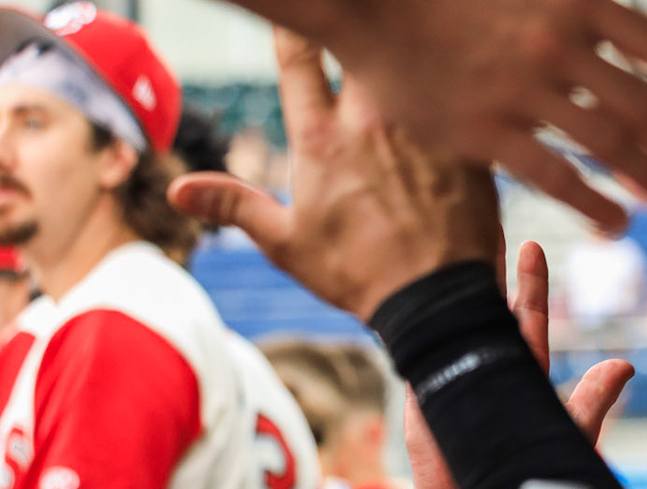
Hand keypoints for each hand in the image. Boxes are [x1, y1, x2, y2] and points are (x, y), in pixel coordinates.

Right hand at [169, 29, 500, 320]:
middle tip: (354, 28)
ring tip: (408, 44)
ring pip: (412, 63)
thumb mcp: (287, 245)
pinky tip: (464, 80)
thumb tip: (178, 189)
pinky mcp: (468, 143)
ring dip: (405, 57)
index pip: (295, 53)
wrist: (437, 303)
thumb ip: (234, 205)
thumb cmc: (361, 275)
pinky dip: (459, 87)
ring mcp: (423, 128)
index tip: (292, 19)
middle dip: (351, 33)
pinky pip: (465, 98)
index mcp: (320, 137)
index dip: (291, 26)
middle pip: (355, 45)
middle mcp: (369, 120)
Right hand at [290, 0, 646, 226]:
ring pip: (612, 147)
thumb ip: (580, 6)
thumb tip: (623, 29)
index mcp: (575, 0)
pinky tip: (618, 221)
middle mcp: (557, 45)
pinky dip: (600, 206)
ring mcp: (523, 92)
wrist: (368, 5)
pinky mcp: (488, 134)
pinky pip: (561, 180)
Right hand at [406, 240, 632, 488]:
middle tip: (481, 211)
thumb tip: (627, 364)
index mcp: (520, 367)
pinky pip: (412, 342)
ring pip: (445, 312)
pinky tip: (398, 278)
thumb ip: (593, 400)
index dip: (528, 281)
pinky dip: (408, 312)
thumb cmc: (524, 474)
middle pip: (483, 300)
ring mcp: (448, 370)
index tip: (532, 245)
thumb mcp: (565, 433)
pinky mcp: (418, 386)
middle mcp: (483, 360)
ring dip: (442, 275)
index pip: (526, 315)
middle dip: (482, 258)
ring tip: (437, 231)